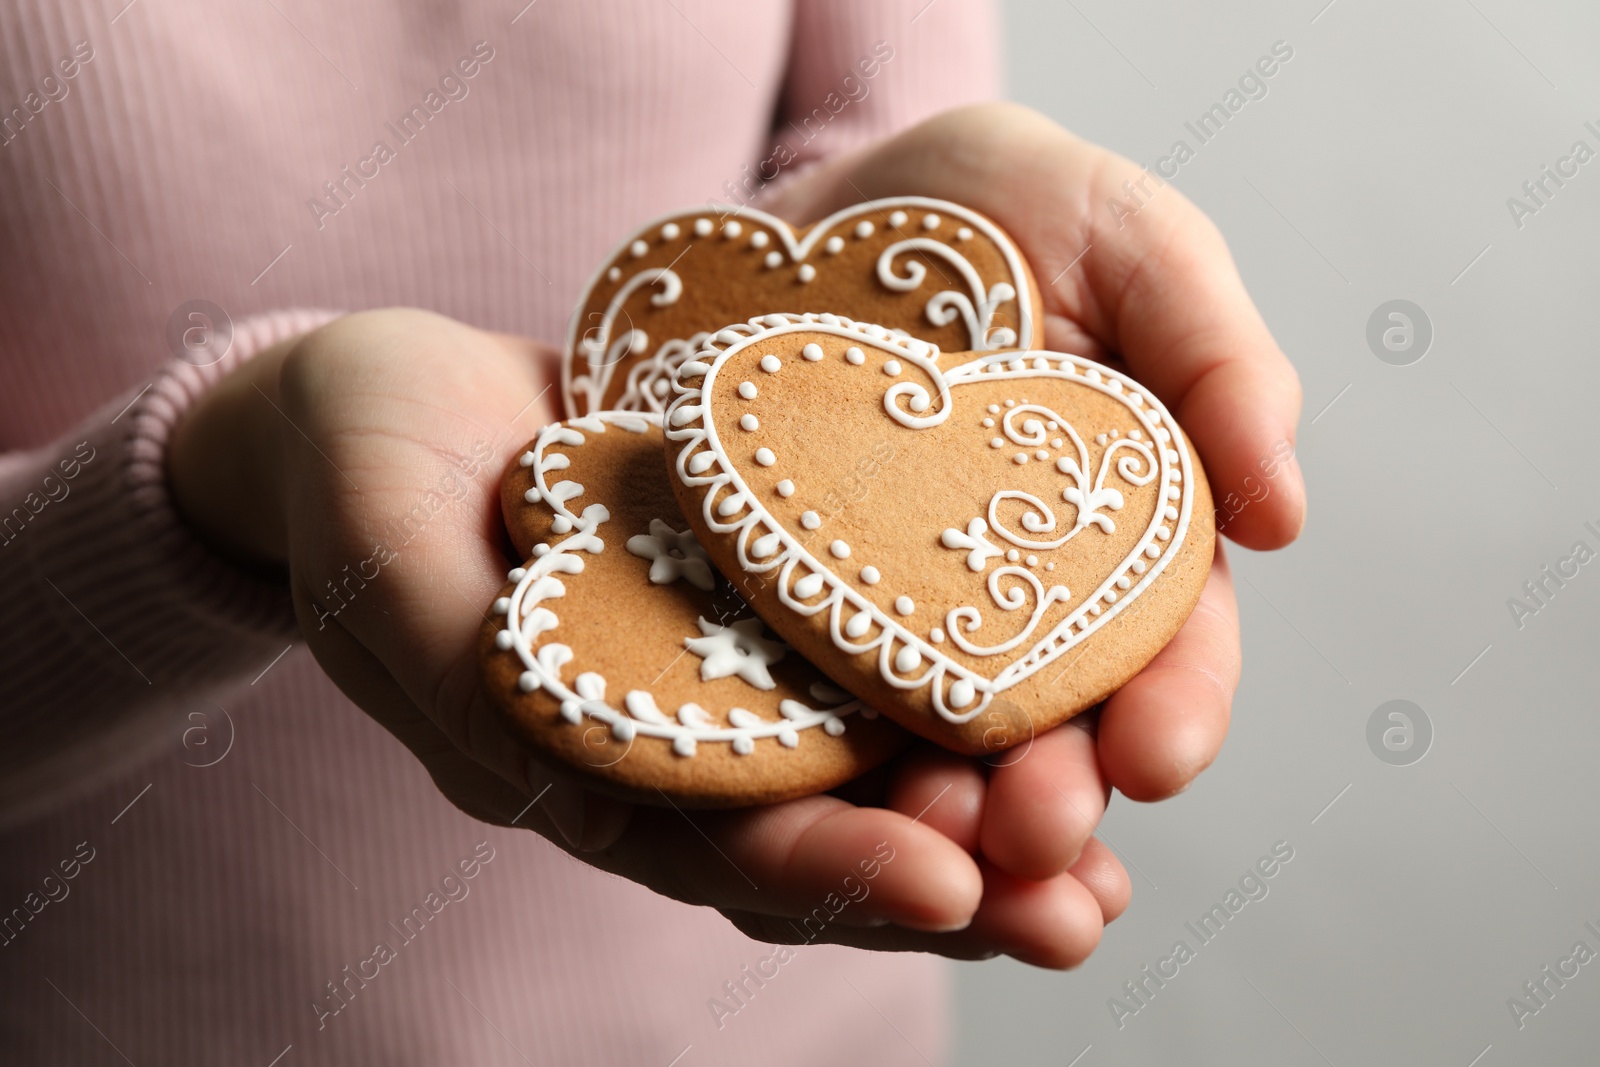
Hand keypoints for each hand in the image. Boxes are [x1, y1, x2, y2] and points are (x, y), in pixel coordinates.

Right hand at [167, 308, 1123, 967]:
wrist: (393, 397)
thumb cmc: (360, 472)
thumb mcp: (382, 555)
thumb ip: (452, 664)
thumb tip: (535, 776)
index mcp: (586, 763)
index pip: (716, 850)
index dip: (827, 875)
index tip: (943, 886)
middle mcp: (680, 740)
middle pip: (826, 841)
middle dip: (952, 885)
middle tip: (1073, 912)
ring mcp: (735, 675)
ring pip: (874, 773)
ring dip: (989, 823)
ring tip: (1102, 874)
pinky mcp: (775, 598)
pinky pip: (883, 659)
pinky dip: (971, 693)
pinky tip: (1071, 704)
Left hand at [768, 101, 1304, 801]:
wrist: (815, 203)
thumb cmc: (990, 208)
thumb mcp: (1123, 237)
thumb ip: (1217, 355)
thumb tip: (1286, 516)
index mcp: (1121, 536)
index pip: (1169, 646)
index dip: (1175, 709)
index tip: (1155, 756)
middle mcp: (1010, 606)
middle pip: (1049, 735)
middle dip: (1052, 799)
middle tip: (1035, 834)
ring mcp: (887, 624)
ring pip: (924, 760)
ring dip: (940, 827)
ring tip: (934, 859)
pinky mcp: (772, 624)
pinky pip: (791, 726)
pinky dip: (814, 790)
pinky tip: (818, 827)